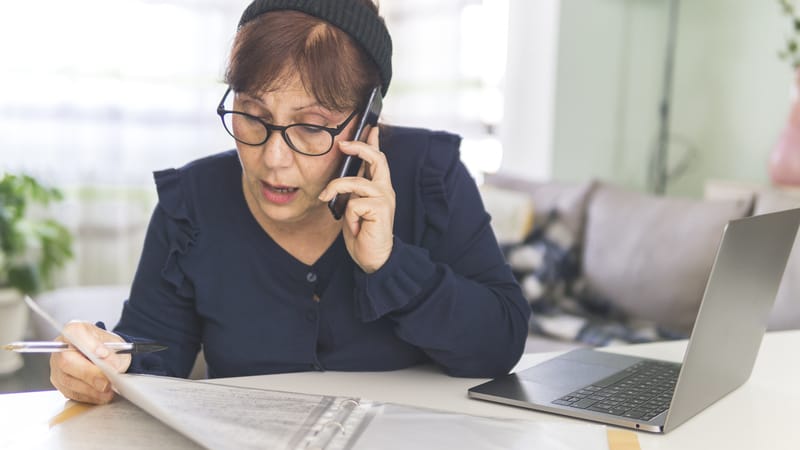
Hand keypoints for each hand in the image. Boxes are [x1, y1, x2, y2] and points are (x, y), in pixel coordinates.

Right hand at [49, 321, 131, 403]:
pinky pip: (71, 392)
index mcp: (74, 330)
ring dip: (91, 389)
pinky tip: (102, 395)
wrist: (103, 356)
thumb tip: (113, 366)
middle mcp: (61, 347)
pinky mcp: (59, 383)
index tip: (103, 354)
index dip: (89, 345)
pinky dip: (89, 396)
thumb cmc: (106, 346)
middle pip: (67, 361)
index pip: (75, 334)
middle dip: (89, 374)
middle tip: (106, 382)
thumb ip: (114, 353)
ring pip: (68, 380)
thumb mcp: (116, 344)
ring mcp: (56, 366)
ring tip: (108, 390)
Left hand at [320, 127, 394, 272]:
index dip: (373, 142)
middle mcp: (385, 190)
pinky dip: (349, 217)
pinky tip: (354, 228)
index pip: (378, 159)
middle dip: (360, 147)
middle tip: (343, 144)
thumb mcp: (354, 208)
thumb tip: (341, 178)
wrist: (374, 259)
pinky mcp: (381, 209)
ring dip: (336, 190)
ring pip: (355, 182)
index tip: (369, 127)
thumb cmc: (363, 235)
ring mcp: (384, 198)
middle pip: (376, 158)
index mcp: (379, 187)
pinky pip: (354, 204)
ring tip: (327, 200)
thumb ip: (352, 192)